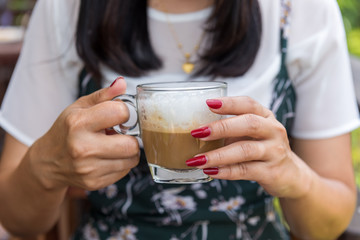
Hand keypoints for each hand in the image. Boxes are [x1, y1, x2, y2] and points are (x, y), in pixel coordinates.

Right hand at [30, 77, 139, 190]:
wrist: (48, 162)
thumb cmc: (66, 130)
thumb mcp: (80, 107)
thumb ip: (104, 95)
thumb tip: (123, 83)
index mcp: (78, 123)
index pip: (120, 113)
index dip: (124, 112)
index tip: (118, 115)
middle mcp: (82, 148)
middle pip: (131, 144)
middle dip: (130, 137)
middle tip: (120, 134)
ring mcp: (88, 169)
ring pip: (131, 159)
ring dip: (128, 151)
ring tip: (113, 146)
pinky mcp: (94, 183)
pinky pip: (125, 172)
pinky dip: (122, 163)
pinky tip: (108, 157)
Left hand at [186, 96, 309, 198]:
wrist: (290, 175)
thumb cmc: (261, 148)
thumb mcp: (251, 133)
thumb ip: (230, 128)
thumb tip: (195, 128)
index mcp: (265, 116)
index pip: (248, 104)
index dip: (229, 103)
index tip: (208, 103)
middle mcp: (273, 131)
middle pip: (249, 124)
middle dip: (221, 128)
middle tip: (198, 133)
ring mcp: (274, 152)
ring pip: (245, 150)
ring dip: (218, 155)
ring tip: (197, 159)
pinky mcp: (271, 172)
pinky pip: (245, 171)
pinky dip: (225, 171)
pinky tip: (209, 171)